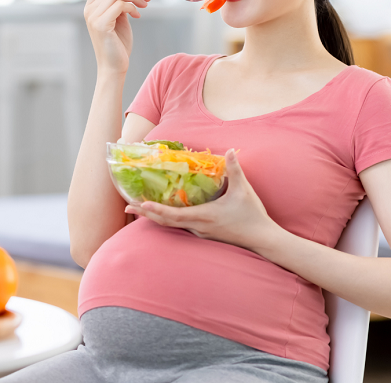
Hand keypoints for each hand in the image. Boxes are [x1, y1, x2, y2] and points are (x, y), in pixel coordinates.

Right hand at [84, 0, 150, 75]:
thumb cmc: (117, 44)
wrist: (114, 66)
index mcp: (91, 7)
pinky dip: (133, 8)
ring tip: (144, 5)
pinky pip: (121, 5)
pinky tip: (137, 16)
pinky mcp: (101, 25)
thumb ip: (118, 4)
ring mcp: (94, 17)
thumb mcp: (118, 19)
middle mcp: (89, 10)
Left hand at [124, 149, 280, 251]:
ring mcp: (199, 233)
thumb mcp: (244, 190)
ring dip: (154, 217)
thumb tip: (230, 150)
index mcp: (203, 217)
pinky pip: (179, 227)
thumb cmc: (253, 215)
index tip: (140, 204)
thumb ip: (235, 169)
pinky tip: (160, 214)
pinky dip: (166, 220)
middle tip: (128, 208)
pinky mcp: (203, 234)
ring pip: (171, 226)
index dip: (155, 210)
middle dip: (145, 214)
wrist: (263, 240)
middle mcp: (197, 227)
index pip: (172, 215)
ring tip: (139, 209)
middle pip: (165, 223)